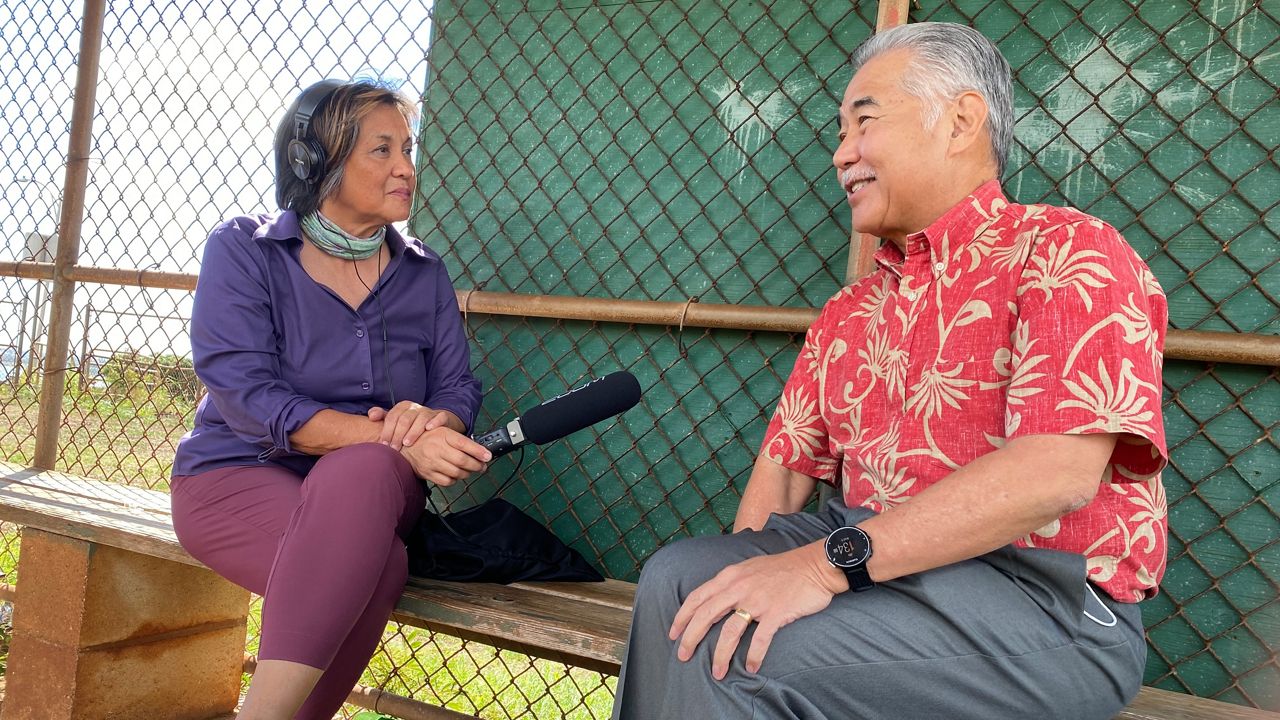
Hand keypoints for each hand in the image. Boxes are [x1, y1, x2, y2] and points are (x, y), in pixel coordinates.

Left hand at [367, 402, 455, 449]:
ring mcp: (429, 411)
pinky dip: (435, 422)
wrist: (432, 422)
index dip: (387, 430)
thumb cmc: (410, 424)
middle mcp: (415, 407)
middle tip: (394, 448)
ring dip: (413, 431)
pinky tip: (429, 429)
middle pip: (405, 419)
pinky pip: (439, 417)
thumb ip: (382, 416)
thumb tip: (371, 416)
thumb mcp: (395, 419)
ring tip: (407, 443)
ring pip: (421, 418)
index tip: (384, 444)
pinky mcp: (441, 416)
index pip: (392, 416)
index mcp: (403, 406)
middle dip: (398, 434)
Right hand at [399, 427, 491, 485]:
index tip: (488, 456)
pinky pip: (447, 481)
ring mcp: (431, 462)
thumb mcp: (443, 431)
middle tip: (482, 466)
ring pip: (456, 472)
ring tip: (470, 470)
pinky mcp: (427, 473)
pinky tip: (456, 475)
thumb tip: (480, 450)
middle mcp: (437, 448)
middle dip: (477, 465)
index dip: (478, 451)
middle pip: (462, 460)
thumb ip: (460, 439)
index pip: (464, 443)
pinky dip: (454, 480)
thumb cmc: (428, 439)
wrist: (405, 447)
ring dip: (467, 473)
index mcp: (443, 435)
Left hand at [669, 544, 846, 679]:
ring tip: (717, 672)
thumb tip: (716, 598)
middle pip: (705, 615)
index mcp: (730, 576)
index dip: (682, 616)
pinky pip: (760, 639)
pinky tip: (751, 668)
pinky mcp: (776, 612)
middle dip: (691, 638)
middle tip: (682, 655)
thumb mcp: (750, 567)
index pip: (697, 596)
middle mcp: (739, 587)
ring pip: (729, 632)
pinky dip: (754, 656)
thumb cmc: (784, 568)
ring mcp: (758, 600)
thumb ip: (732, 582)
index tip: (673, 633)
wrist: (815, 565)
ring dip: (721, 655)